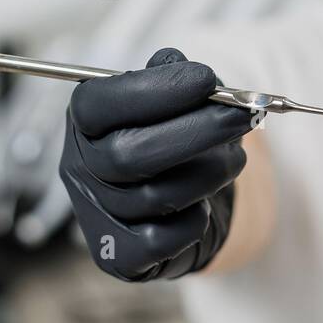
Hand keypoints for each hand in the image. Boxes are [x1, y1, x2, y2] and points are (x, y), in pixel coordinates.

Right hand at [58, 47, 255, 280]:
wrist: (178, 204)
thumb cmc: (175, 138)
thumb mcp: (175, 97)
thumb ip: (176, 76)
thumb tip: (180, 64)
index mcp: (86, 121)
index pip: (101, 102)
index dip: (156, 89)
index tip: (207, 78)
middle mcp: (80, 167)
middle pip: (130, 155)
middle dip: (196, 133)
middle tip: (242, 118)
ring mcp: (94, 215)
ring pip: (157, 196)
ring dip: (210, 173)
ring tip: (235, 157)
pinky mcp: (118, 257)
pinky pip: (164, 240)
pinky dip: (195, 220)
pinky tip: (205, 203)